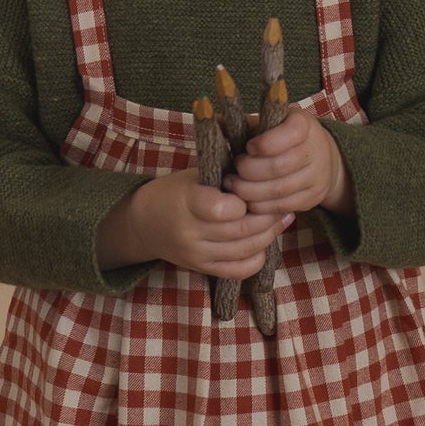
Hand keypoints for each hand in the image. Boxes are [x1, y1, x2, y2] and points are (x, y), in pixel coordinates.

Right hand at [104, 168, 294, 278]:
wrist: (145, 223)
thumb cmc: (176, 191)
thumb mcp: (194, 174)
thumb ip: (225, 170)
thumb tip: (264, 155)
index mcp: (186, 201)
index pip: (222, 208)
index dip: (244, 201)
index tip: (251, 190)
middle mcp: (190, 232)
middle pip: (242, 230)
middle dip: (267, 215)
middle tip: (279, 202)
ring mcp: (196, 254)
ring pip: (245, 249)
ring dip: (269, 234)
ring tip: (279, 218)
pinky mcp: (202, 269)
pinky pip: (239, 270)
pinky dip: (257, 257)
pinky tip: (264, 241)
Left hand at [223, 107, 350, 215]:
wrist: (321, 157)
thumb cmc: (283, 137)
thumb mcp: (270, 122)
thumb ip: (243, 122)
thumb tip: (211, 119)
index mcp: (304, 125)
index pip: (290, 132)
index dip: (265, 143)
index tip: (248, 147)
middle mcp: (316, 150)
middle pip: (279, 166)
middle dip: (249, 171)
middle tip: (232, 173)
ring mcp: (317, 176)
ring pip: (278, 190)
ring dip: (250, 191)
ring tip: (233, 186)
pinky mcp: (313, 198)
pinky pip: (282, 206)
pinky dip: (260, 205)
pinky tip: (246, 200)